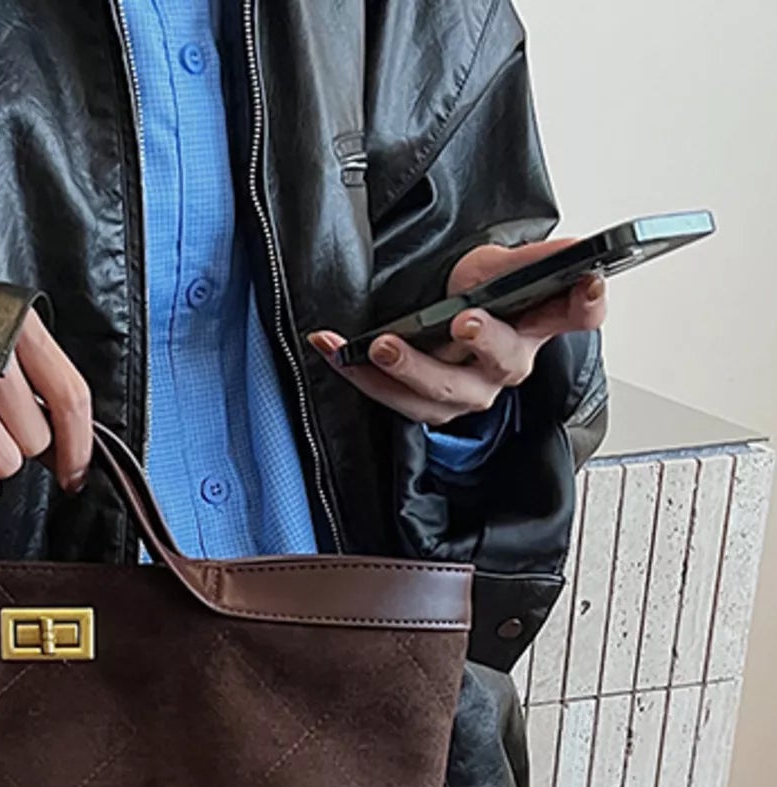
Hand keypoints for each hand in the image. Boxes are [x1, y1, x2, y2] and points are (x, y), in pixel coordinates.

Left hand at [310, 239, 608, 426]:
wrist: (439, 314)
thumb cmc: (474, 290)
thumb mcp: (498, 262)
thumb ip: (532, 258)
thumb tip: (573, 248)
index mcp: (538, 323)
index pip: (579, 314)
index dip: (587, 301)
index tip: (587, 280)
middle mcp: (508, 363)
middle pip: (504, 359)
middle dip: (484, 340)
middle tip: (464, 322)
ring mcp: (469, 390)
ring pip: (444, 392)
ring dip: (409, 369)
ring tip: (380, 345)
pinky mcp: (429, 405)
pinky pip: (395, 398)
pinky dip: (357, 371)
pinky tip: (332, 348)